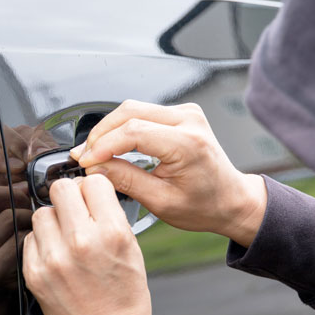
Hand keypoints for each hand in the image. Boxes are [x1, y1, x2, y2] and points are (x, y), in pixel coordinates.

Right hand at [0, 185, 27, 314]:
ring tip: (36, 230)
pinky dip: (31, 241)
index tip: (18, 200)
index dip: (0, 191)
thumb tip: (15, 195)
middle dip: (13, 198)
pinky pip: (17, 243)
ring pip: (6, 217)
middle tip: (30, 208)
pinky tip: (36, 249)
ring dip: (28, 220)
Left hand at [23, 175, 154, 314]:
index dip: (91, 188)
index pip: (93, 182)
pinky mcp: (35, 274)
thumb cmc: (125, 296)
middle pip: (61, 189)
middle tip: (73, 212)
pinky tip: (55, 256)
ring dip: (52, 220)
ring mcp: (55, 258)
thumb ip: (109, 216)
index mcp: (112, 232)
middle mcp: (81, 241)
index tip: (90, 197)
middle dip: (68, 197)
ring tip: (64, 238)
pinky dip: (41, 243)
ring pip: (41, 213)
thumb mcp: (132, 249)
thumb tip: (88, 190)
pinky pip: (30, 239)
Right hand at [73, 101, 267, 246]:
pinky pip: (142, 112)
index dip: (102, 145)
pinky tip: (111, 145)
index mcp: (188, 143)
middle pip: (129, 112)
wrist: (231, 199)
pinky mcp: (180, 113)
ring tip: (94, 153)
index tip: (84, 161)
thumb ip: (126, 180)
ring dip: (109, 129)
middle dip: (100, 134)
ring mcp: (186, 113)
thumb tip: (95, 167)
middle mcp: (189, 120)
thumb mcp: (161, 202)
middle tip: (84, 156)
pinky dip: (122, 127)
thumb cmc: (205, 205)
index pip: (133, 132)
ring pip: (133, 109)